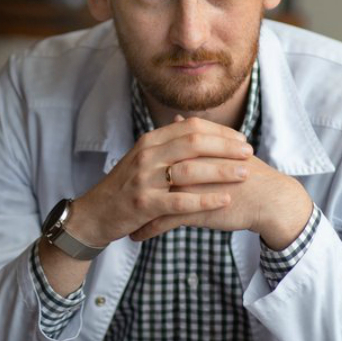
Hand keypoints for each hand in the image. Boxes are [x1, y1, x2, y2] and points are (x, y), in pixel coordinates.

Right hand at [64, 117, 253, 247]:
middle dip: (226, 147)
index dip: (220, 132)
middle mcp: (147, 155)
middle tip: (249, 153)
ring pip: (190, 170)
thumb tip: (192, 125)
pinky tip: (225, 200)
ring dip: (221, 171)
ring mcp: (144, 179)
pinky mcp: (143, 204)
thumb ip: (168, 143)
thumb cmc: (124, 187)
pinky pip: (180, 201)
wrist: (92, 215)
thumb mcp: (143, 158)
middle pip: (194, 142)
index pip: (191, 127)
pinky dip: (205, 200)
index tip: (241, 140)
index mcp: (150, 141)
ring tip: (244, 174)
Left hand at [129, 154, 312, 249]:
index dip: (141, 164)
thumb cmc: (248, 174)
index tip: (127, 174)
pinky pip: (165, 221)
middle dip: (133, 189)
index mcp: (195, 148)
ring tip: (123, 222)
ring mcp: (192, 186)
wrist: (270, 198)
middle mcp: (190, 164)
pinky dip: (148, 229)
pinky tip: (137, 236)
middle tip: (118, 198)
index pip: (159, 153)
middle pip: (151, 175)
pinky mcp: (197, 209)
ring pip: (154, 199)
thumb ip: (194, 136)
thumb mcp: (220, 150)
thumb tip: (178, 118)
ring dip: (135, 212)